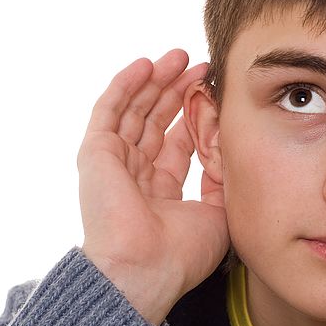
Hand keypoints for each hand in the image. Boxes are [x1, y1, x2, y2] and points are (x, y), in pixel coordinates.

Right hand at [77, 49, 229, 325]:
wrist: (147, 268)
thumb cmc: (182, 253)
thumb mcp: (218, 211)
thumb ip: (222, 176)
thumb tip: (230, 144)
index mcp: (159, 192)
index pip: (177, 144)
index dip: (195, 117)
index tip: (214, 94)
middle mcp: (134, 176)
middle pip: (156, 122)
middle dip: (177, 92)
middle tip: (200, 66)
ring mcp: (113, 164)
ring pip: (135, 111)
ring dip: (156, 82)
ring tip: (179, 57)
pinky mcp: (95, 153)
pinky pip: (109, 111)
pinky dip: (126, 86)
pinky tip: (145, 65)